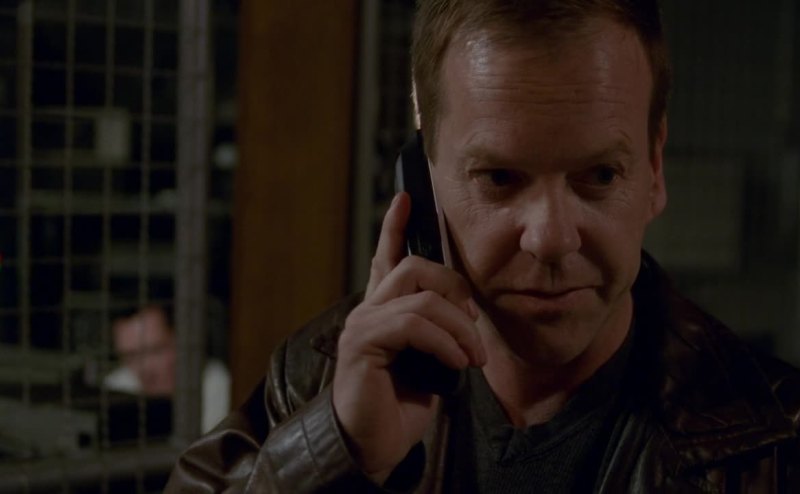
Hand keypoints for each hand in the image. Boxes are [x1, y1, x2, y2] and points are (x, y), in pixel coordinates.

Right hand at [332, 192, 485, 483]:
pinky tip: (456, 363)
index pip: (387, 258)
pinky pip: (413, 324)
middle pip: (414, 266)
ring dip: (459, 327)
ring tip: (474, 358)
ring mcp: (363, 324)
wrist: (375, 444)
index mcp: (385, 310)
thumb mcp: (433, 360)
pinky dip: (444, 343)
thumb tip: (466, 311)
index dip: (395, 226)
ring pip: (421, 296)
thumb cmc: (401, 403)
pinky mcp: (363, 344)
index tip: (407, 197)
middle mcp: (369, 310)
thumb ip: (440, 329)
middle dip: (455, 289)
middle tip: (474, 325)